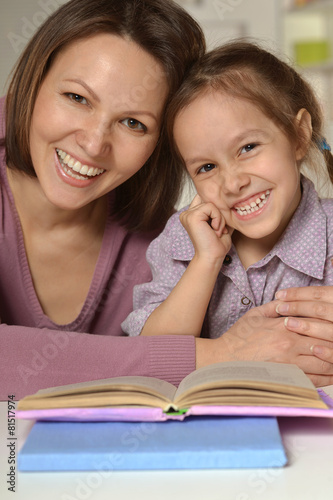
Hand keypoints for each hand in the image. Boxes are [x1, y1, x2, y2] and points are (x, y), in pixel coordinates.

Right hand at [180, 195, 232, 264]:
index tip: (217, 226)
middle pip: (210, 200)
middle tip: (217, 230)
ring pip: (211, 203)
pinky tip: (214, 230)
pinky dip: (218, 219)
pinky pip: (211, 207)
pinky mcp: (192, 216)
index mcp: (191, 215)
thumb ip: (221, 211)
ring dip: (219, 219)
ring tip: (215, 231)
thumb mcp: (221, 224)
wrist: (212, 257)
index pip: (205, 198)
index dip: (215, 208)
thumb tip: (231, 200)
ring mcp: (188, 214)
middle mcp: (187, 213)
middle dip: (219, 214)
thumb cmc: (216, 244)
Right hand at [196, 300, 332, 385]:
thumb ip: (276, 306)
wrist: (225, 358)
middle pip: (326, 346)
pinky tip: (330, 375)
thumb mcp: (256, 314)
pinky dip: (325, 379)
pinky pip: (313, 381)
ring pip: (324, 365)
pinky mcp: (286, 378)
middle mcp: (290, 346)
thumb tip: (289, 299)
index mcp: (285, 328)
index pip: (318, 326)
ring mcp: (289, 364)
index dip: (331, 328)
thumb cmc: (239, 337)